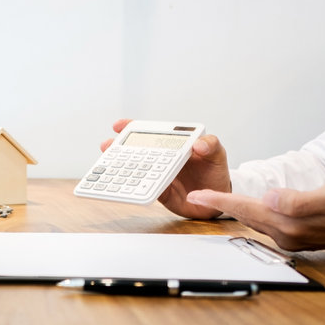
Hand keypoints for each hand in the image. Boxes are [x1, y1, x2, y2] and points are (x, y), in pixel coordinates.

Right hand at [101, 119, 230, 218]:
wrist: (217, 198)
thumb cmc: (215, 171)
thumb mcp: (217, 154)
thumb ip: (211, 145)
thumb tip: (199, 145)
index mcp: (173, 145)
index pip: (150, 133)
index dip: (132, 127)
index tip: (120, 125)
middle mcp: (162, 158)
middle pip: (136, 151)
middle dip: (118, 147)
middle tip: (107, 145)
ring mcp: (159, 175)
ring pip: (135, 169)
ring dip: (120, 168)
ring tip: (108, 166)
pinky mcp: (159, 192)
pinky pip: (144, 189)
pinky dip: (133, 188)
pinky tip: (123, 187)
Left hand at [186, 177, 324, 250]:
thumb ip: (300, 201)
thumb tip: (270, 199)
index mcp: (290, 224)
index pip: (246, 209)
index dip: (220, 202)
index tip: (197, 196)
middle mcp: (285, 235)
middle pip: (245, 216)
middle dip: (220, 207)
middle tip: (196, 196)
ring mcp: (290, 237)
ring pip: (254, 220)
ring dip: (233, 211)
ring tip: (213, 201)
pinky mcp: (297, 234)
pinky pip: (266, 223)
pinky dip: (250, 214)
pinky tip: (245, 208)